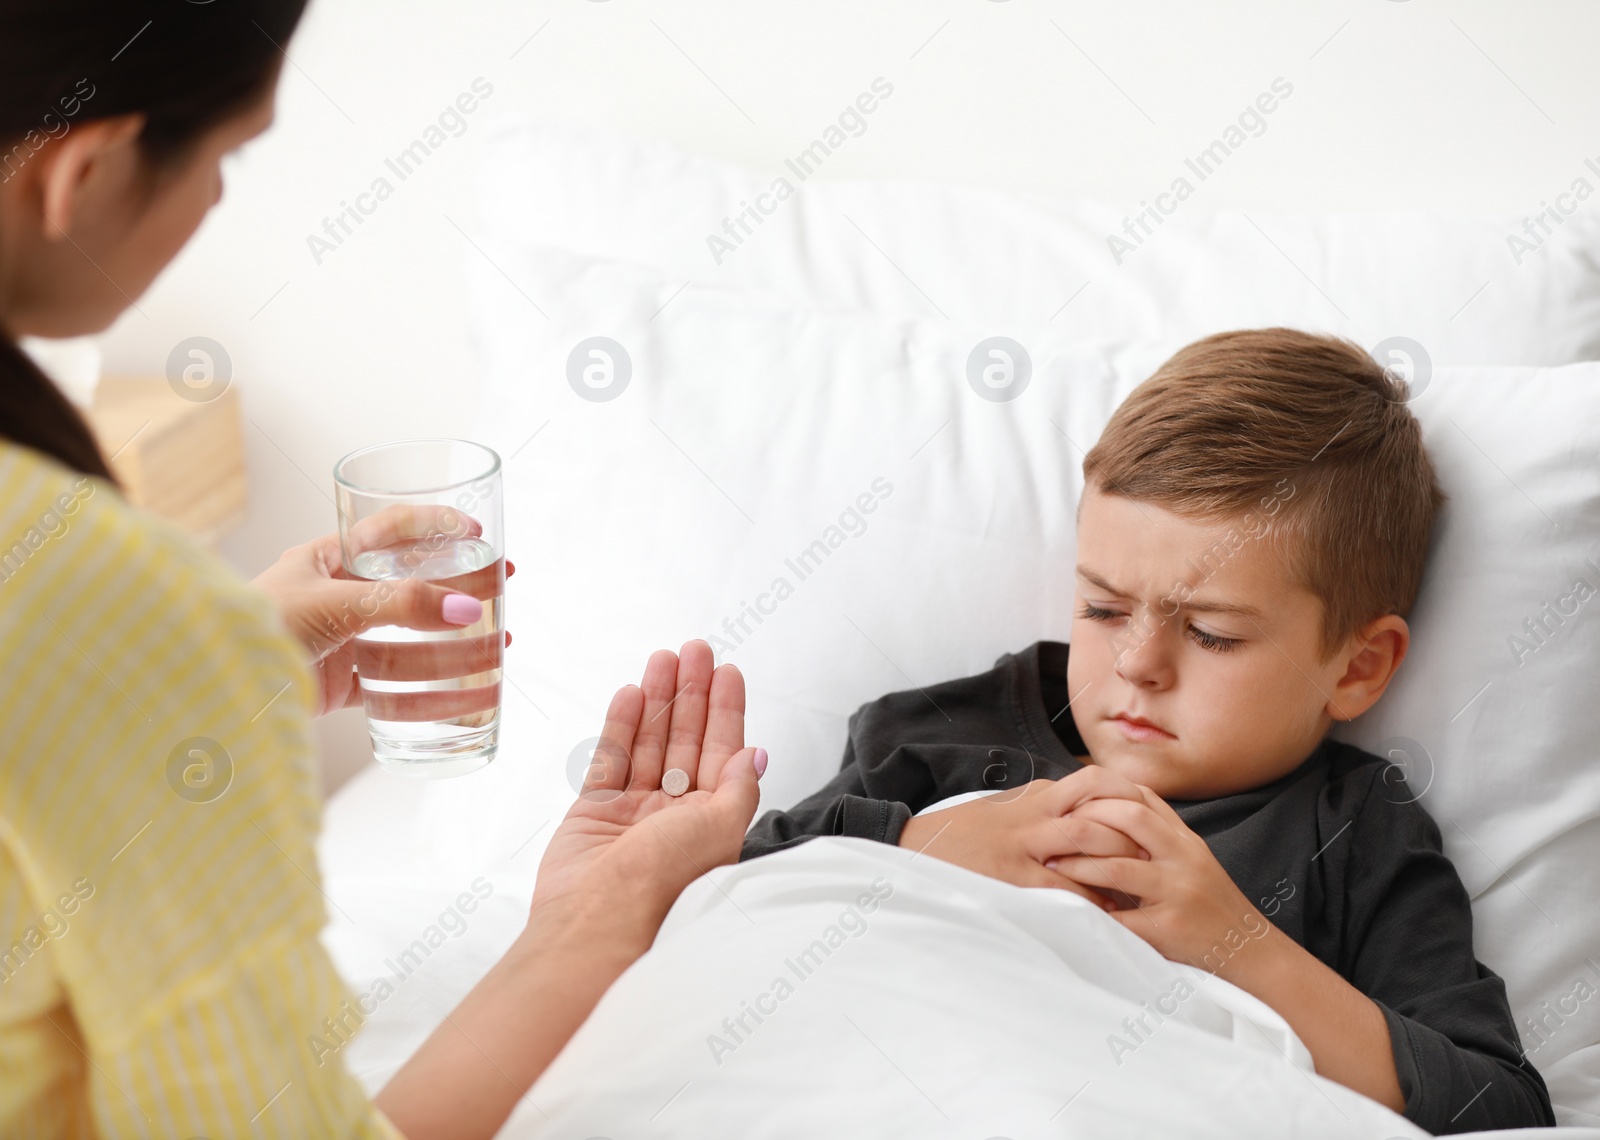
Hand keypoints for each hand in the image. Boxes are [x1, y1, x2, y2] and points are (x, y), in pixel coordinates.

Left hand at [250, 505, 514, 718]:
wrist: (214, 686)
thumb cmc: (258, 626)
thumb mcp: (336, 604)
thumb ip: (402, 605)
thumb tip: (465, 609)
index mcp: (327, 559)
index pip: (390, 530)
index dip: (436, 526)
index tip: (478, 530)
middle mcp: (336, 596)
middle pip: (411, 586)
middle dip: (459, 588)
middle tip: (500, 587)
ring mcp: (340, 641)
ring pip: (409, 637)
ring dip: (453, 644)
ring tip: (495, 646)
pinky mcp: (339, 685)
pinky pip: (393, 685)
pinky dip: (429, 691)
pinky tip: (460, 693)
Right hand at [531, 640, 766, 937]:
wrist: (599, 919)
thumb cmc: (666, 879)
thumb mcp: (720, 827)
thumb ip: (739, 785)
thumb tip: (758, 753)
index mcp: (710, 821)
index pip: (723, 751)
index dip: (726, 709)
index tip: (728, 670)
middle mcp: (674, 815)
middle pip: (686, 740)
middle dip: (692, 693)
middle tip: (695, 649)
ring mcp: (633, 812)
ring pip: (649, 742)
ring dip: (659, 699)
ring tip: (663, 658)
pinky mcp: (594, 812)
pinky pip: (611, 758)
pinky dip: (621, 725)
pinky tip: (632, 693)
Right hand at [896, 773, 1146, 908]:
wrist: (915, 848)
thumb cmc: (965, 831)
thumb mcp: (1008, 806)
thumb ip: (1045, 804)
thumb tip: (1085, 804)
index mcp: (1037, 798)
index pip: (1095, 786)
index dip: (1130, 803)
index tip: (1153, 825)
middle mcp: (1035, 818)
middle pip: (1100, 816)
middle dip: (1134, 839)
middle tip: (1161, 863)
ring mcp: (1024, 849)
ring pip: (1086, 849)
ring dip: (1118, 870)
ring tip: (1144, 893)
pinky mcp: (1013, 879)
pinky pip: (1062, 891)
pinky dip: (1090, 903)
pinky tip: (1110, 919)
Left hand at [1044, 769, 1263, 970]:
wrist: (1247, 947)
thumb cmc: (1207, 901)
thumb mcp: (1187, 856)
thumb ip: (1156, 832)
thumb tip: (1105, 805)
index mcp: (1184, 838)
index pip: (1141, 798)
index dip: (1100, 794)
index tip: (1067, 801)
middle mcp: (1184, 858)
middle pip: (1131, 819)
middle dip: (1085, 821)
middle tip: (1051, 830)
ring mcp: (1179, 892)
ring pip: (1120, 868)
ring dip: (1078, 866)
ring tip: (1049, 866)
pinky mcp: (1171, 928)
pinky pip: (1124, 918)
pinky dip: (1094, 912)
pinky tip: (1071, 909)